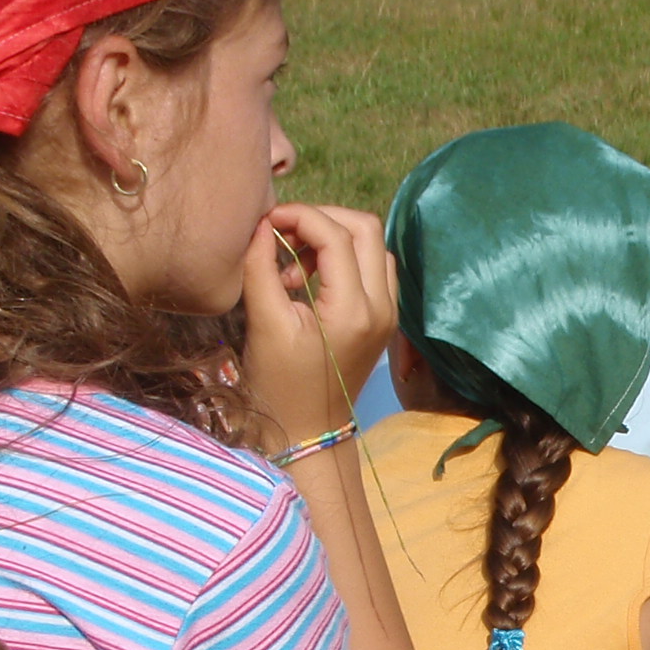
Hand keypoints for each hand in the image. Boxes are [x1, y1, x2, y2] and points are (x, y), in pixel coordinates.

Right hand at [239, 203, 394, 450]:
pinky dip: (344, 258)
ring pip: (372, 245)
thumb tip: (262, 226)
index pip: (336, 235)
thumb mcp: (264, 324)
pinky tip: (310, 278)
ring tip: (293, 266)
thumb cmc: (281, 386)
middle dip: (321, 220)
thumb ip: (261, 267)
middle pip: (365, 228)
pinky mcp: (383, 318)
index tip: (268, 221)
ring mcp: (388, 313)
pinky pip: (372, 268)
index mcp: (354, 310)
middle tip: (283, 236)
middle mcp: (382, 307)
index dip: (300, 216)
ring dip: (333, 238)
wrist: (310, 432)